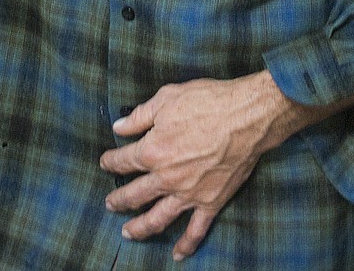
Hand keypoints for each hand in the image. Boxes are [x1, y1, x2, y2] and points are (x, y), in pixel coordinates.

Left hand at [99, 72, 309, 261]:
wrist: (247, 117)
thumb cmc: (207, 102)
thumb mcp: (166, 99)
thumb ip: (139, 117)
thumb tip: (118, 127)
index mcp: (152, 151)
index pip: (123, 161)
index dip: (111, 161)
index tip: (106, 162)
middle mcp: (166, 178)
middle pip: (134, 194)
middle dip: (119, 199)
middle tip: (110, 203)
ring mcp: (188, 194)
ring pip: (157, 219)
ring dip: (139, 228)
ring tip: (127, 232)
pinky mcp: (211, 202)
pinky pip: (196, 230)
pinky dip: (186, 245)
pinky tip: (177, 255)